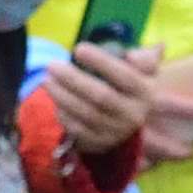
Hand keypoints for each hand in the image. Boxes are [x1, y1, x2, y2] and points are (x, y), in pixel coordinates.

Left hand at [39, 37, 172, 156]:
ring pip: (86, 114)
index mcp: (145, 93)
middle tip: (51, 65)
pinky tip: (55, 99)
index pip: (125, 76)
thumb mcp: (145, 70)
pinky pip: (77, 130)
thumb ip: (143, 59)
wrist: (134, 119)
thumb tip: (133, 56)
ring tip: (47, 80)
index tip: (78, 48)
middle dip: (73, 79)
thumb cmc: (132, 85)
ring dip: (62, 96)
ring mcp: (116, 132)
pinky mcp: (100, 144)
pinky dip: (63, 114)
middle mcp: (133, 115)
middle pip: (101, 96)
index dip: (101, 62)